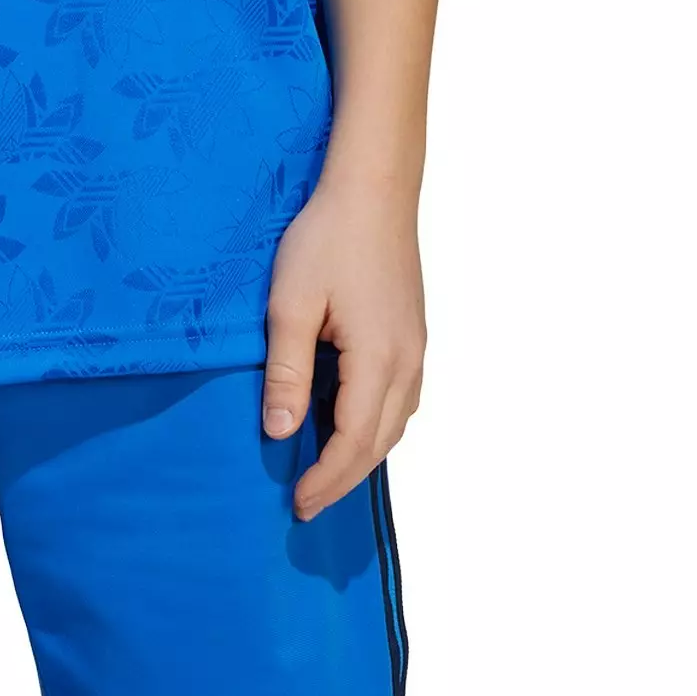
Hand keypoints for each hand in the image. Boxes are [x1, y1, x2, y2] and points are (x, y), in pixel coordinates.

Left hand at [261, 173, 425, 520]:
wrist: (373, 190)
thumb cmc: (327, 239)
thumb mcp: (291, 303)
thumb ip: (287, 371)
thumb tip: (280, 432)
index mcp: (379, 361)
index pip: (353, 442)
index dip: (327, 479)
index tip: (297, 505)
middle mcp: (408, 363)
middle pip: (379, 442)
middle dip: (343, 477)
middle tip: (306, 503)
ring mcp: (416, 348)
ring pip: (395, 423)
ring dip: (362, 453)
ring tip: (323, 470)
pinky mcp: (413, 334)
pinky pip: (400, 398)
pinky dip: (375, 423)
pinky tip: (347, 419)